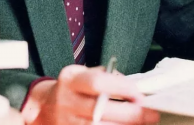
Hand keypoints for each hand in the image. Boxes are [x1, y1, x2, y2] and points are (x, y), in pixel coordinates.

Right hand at [21, 64, 159, 124]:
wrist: (44, 107)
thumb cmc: (72, 88)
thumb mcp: (83, 73)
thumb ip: (106, 76)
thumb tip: (134, 88)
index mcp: (71, 80)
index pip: (97, 83)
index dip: (121, 88)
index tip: (139, 94)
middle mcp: (67, 102)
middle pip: (101, 110)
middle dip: (130, 114)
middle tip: (150, 114)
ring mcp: (67, 122)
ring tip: (142, 123)